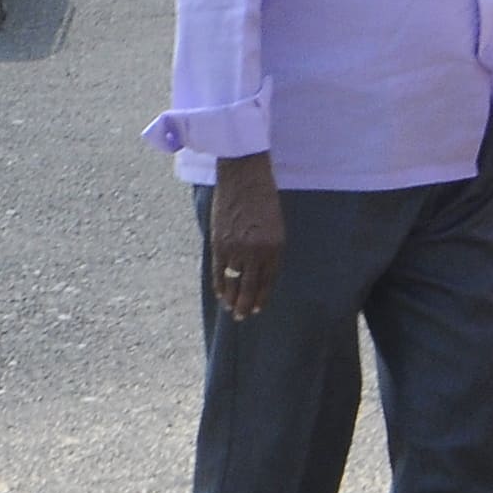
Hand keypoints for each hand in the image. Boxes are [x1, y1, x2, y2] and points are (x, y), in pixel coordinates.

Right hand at [208, 154, 286, 322]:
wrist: (244, 175)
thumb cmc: (263, 198)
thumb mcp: (274, 225)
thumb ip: (268, 249)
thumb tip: (258, 271)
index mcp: (275, 246)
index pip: (268, 280)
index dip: (262, 297)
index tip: (257, 308)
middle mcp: (256, 250)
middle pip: (250, 286)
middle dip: (245, 304)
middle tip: (241, 317)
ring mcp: (235, 247)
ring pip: (232, 282)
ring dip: (230, 298)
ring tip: (229, 309)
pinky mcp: (218, 242)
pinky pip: (217, 270)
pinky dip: (218, 284)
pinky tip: (219, 293)